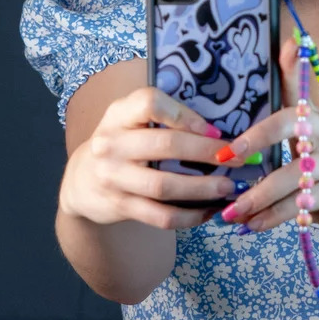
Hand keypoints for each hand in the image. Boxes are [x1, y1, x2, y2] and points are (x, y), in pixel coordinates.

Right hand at [59, 85, 236, 229]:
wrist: (81, 181)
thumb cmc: (121, 145)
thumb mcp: (129, 121)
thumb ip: (162, 118)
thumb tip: (219, 128)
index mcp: (118, 114)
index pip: (149, 102)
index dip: (185, 115)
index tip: (213, 128)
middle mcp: (111, 144)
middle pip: (166, 146)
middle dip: (207, 153)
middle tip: (237, 158)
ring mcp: (113, 177)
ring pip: (165, 186)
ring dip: (203, 188)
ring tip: (229, 188)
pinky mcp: (120, 206)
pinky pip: (161, 216)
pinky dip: (189, 216)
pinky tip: (209, 211)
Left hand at [214, 36, 318, 235]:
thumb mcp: (311, 154)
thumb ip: (283, 138)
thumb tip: (248, 121)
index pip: (299, 89)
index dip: (290, 69)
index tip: (281, 50)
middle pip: (294, 123)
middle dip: (258, 138)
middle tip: (227, 159)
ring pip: (295, 173)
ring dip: (260, 196)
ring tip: (234, 213)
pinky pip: (308, 200)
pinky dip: (278, 215)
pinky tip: (257, 225)